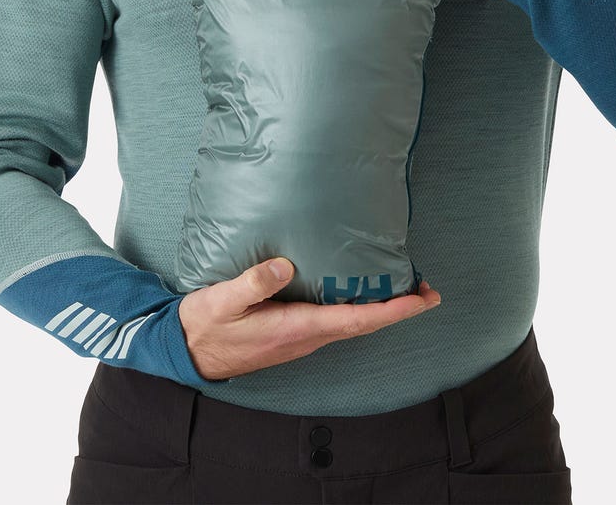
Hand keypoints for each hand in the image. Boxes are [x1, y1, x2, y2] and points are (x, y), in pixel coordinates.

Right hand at [177, 257, 441, 380]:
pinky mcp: (296, 332)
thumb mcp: (222, 301)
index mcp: (296, 328)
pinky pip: (338, 321)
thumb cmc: (206, 326)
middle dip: (400, 308)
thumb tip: (286, 265)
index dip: (394, 310)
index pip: (357, 320)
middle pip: (365, 324)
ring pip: (354, 324)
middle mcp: (307, 336)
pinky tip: (360, 289)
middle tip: (427, 288)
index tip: (423, 298)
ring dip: (383, 308)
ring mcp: (303, 337)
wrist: (188, 351)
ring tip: (403, 286)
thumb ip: (253, 282)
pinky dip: (360, 307)